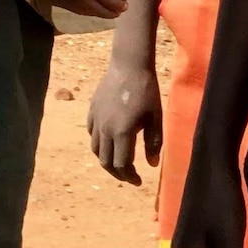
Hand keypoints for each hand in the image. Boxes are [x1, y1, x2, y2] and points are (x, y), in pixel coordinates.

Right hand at [89, 56, 162, 184]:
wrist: (129, 65)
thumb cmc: (146, 91)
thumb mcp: (155, 118)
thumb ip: (153, 143)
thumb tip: (151, 165)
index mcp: (122, 133)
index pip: (121, 164)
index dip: (129, 177)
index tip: (138, 181)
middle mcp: (105, 129)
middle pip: (105, 161)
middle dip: (117, 173)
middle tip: (128, 176)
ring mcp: (96, 119)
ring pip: (96, 148)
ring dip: (106, 159)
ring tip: (118, 161)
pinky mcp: (92, 110)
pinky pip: (91, 133)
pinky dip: (99, 142)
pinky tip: (109, 140)